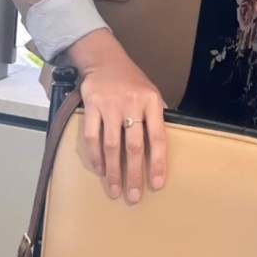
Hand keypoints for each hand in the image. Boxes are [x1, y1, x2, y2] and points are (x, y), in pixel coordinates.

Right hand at [68, 30, 166, 202]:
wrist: (106, 59)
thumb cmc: (132, 81)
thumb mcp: (151, 92)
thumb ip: (157, 116)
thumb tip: (164, 143)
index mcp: (152, 101)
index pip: (158, 137)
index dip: (158, 162)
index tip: (157, 184)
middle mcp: (132, 103)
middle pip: (134, 146)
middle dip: (135, 174)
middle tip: (134, 197)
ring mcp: (111, 105)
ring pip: (112, 145)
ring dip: (113, 171)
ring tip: (114, 190)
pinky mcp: (92, 106)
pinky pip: (93, 137)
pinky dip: (96, 156)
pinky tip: (100, 169)